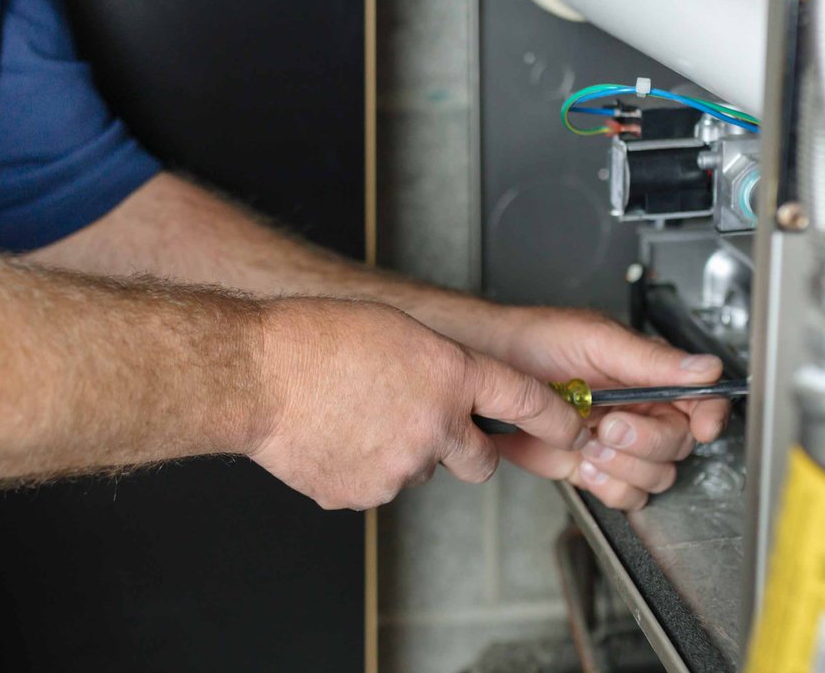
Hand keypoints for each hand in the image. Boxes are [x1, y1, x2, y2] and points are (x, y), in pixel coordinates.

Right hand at [247, 298, 584, 509]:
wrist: (256, 375)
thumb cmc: (315, 341)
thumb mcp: (397, 330)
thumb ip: (439, 366)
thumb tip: (455, 392)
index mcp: (449, 376)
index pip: (523, 401)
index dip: (553, 417)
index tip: (568, 427)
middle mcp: (434, 426)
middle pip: (481, 461)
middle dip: (467, 450)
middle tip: (432, 429)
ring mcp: (400, 468)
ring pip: (421, 472)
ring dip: (402, 453)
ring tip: (356, 418)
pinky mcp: (364, 495)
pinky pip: (377, 487)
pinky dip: (363, 469)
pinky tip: (335, 438)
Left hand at [477, 307, 729, 509]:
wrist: (490, 366)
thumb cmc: (537, 341)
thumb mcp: (596, 341)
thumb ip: (651, 360)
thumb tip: (704, 367)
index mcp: (650, 377)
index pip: (701, 401)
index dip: (708, 417)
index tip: (701, 428)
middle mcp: (641, 411)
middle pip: (678, 446)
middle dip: (645, 444)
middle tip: (608, 427)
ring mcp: (617, 443)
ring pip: (654, 476)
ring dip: (624, 468)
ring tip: (590, 444)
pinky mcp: (590, 467)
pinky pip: (622, 494)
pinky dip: (607, 487)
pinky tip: (582, 464)